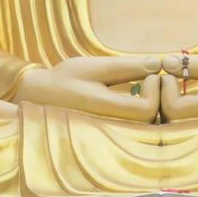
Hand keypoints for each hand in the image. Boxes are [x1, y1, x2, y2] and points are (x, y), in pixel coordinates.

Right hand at [13, 55, 162, 122]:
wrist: (39, 96)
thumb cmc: (64, 79)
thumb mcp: (94, 67)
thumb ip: (126, 67)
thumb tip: (158, 63)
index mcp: (107, 112)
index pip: (148, 110)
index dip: (155, 90)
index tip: (148, 73)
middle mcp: (113, 128)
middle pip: (152, 119)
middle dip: (158, 96)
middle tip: (150, 75)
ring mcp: (113, 133)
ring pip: (147, 123)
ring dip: (152, 101)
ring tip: (144, 82)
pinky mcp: (114, 132)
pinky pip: (138, 124)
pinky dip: (143, 107)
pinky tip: (136, 92)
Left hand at [159, 53, 197, 121]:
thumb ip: (197, 66)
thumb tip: (165, 63)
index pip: (173, 109)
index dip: (165, 89)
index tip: (171, 72)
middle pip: (167, 121)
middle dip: (160, 97)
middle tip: (167, 76)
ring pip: (171, 126)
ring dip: (164, 103)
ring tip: (172, 83)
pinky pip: (178, 126)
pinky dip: (171, 110)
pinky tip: (177, 94)